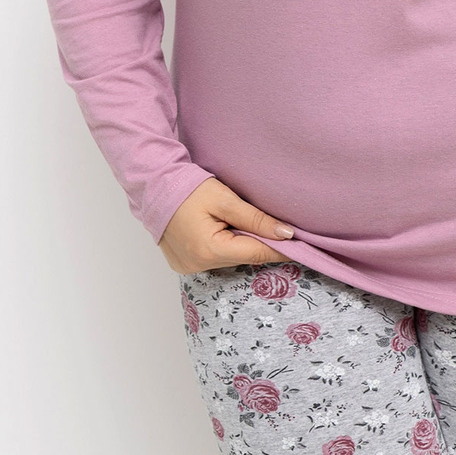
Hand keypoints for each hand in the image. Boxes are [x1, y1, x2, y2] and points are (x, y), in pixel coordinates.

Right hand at [158, 175, 296, 273]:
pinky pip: (214, 260)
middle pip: (242, 257)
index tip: (301, 244)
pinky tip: (220, 231)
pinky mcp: (183, 264)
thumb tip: (287, 235)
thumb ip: (257, 219)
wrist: (154, 186)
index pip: (256, 253)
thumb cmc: (189, 188)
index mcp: (209, 251)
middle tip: (270, 226)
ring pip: (229, 259)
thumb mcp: (226, 200)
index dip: (280, 248)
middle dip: (257, 242)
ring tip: (237, 223)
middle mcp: (198, 266)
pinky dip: (223, 248)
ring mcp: (188, 268)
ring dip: (239, 245)